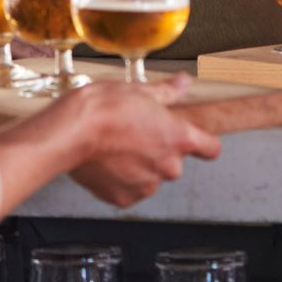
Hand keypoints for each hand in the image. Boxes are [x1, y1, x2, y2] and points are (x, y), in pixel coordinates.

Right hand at [60, 75, 220, 206]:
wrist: (71, 132)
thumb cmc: (103, 109)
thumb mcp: (139, 90)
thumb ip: (167, 92)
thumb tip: (183, 83)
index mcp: (178, 138)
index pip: (211, 148)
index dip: (203, 143)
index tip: (196, 139)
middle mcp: (168, 167)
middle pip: (175, 161)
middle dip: (159, 150)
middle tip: (136, 132)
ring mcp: (146, 185)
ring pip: (151, 176)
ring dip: (139, 165)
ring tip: (116, 146)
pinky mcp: (124, 198)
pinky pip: (129, 189)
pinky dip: (120, 179)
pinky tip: (106, 161)